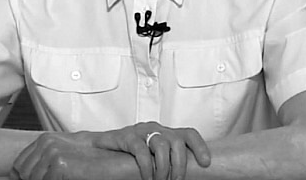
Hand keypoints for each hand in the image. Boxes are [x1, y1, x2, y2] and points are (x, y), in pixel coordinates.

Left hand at [9, 132, 107, 179]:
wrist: (114, 159)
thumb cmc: (92, 160)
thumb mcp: (62, 157)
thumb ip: (41, 161)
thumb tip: (18, 173)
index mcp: (45, 139)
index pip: (19, 162)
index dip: (22, 175)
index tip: (28, 179)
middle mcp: (46, 142)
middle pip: (22, 171)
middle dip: (33, 179)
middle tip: (55, 177)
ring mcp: (52, 151)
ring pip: (32, 178)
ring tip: (64, 176)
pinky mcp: (59, 162)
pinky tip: (69, 177)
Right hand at [91, 121, 210, 179]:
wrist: (99, 147)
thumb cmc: (128, 154)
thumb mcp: (152, 155)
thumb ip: (167, 160)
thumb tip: (183, 176)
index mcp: (166, 133)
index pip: (189, 134)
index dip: (200, 146)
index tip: (206, 163)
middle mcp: (156, 129)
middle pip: (178, 141)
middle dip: (180, 165)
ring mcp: (141, 131)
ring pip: (162, 145)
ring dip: (163, 168)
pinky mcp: (127, 136)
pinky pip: (141, 150)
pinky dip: (147, 167)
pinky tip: (146, 177)